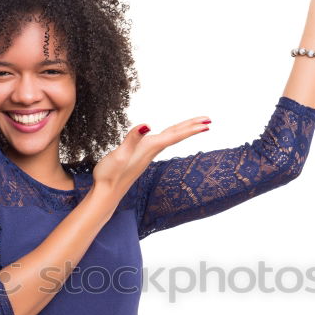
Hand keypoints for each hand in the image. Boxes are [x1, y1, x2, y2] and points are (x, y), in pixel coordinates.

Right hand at [92, 117, 210, 194]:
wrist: (105, 193)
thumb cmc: (110, 175)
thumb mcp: (119, 155)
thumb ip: (132, 139)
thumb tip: (147, 124)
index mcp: (149, 148)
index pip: (174, 135)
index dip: (191, 128)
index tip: (207, 123)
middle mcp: (151, 151)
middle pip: (176, 136)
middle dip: (192, 128)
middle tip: (209, 120)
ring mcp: (147, 154)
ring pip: (169, 138)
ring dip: (183, 130)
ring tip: (194, 125)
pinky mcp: (141, 156)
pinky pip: (161, 142)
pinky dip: (170, 135)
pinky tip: (168, 134)